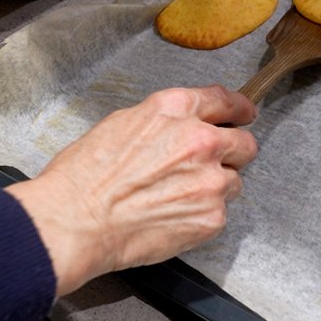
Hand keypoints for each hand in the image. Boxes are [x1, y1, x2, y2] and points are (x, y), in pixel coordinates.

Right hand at [7, 85, 258, 296]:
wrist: (76, 221)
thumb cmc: (85, 177)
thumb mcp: (121, 124)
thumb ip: (163, 122)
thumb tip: (179, 128)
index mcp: (175, 110)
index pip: (225, 99)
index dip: (239, 108)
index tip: (244, 113)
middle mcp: (200, 140)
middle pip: (244, 143)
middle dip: (233, 152)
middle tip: (212, 165)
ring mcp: (210, 180)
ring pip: (233, 181)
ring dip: (214, 188)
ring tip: (178, 198)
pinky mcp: (211, 216)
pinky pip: (220, 213)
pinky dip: (202, 216)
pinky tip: (173, 217)